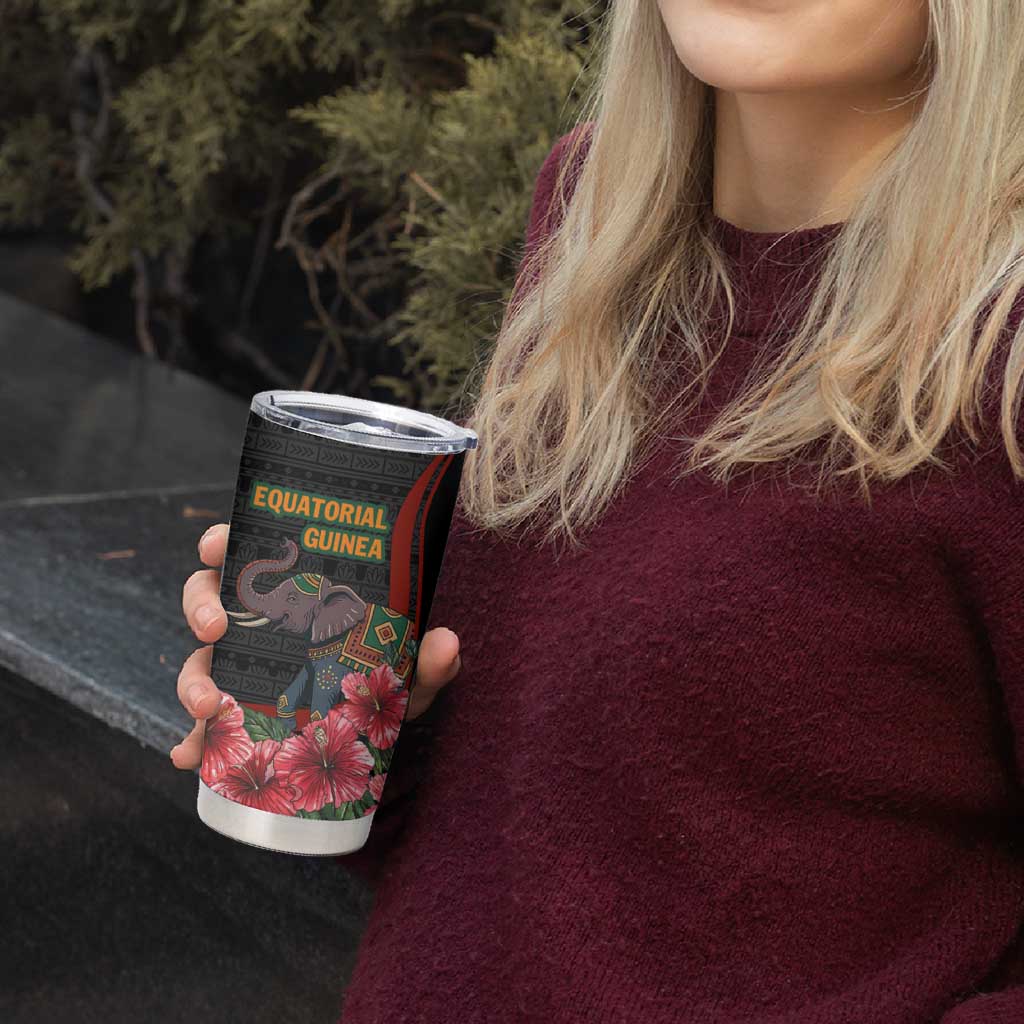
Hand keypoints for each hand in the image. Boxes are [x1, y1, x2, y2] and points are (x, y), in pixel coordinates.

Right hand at [169, 523, 460, 769]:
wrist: (375, 737)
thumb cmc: (386, 684)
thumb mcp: (409, 672)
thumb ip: (428, 659)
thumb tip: (447, 643)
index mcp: (292, 594)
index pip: (248, 554)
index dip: (222, 542)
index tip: (218, 545)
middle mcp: (257, 626)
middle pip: (207, 598)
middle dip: (201, 607)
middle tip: (216, 627)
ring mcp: (240, 670)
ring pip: (197, 660)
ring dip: (192, 680)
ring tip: (208, 706)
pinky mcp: (233, 718)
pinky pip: (201, 727)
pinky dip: (191, 742)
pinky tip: (189, 756)